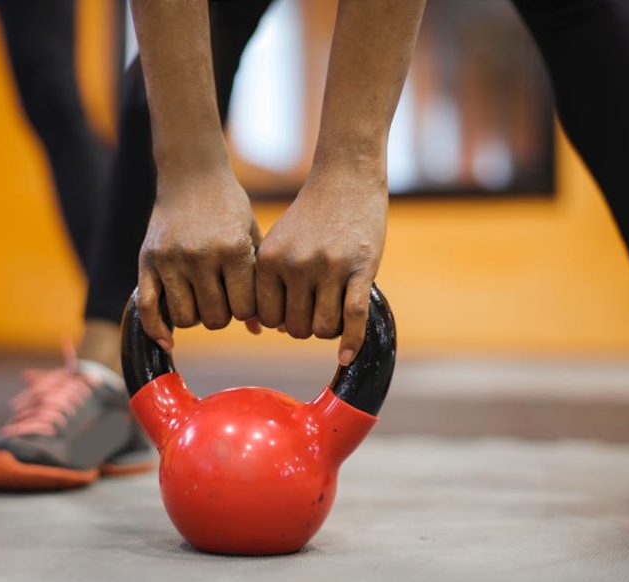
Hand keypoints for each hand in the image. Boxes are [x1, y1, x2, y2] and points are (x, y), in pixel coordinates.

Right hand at [137, 170, 259, 349]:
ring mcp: (171, 259)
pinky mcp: (147, 260)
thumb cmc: (228, 207)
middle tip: (221, 297)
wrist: (191, 173)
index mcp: (233, 249)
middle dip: (221, 315)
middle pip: (214, 319)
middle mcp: (201, 256)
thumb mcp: (250, 238)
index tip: (244, 298)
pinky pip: (147, 308)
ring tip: (199, 298)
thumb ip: (257, 282)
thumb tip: (260, 330)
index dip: (246, 310)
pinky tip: (168, 340)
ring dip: (194, 316)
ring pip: (184, 318)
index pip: (243, 310)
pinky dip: (156, 330)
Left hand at [255, 168, 386, 365]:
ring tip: (334, 311)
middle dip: (307, 326)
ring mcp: (329, 267)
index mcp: (270, 260)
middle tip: (318, 309)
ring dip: (330, 330)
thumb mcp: (279, 242)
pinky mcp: (361, 268)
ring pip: (324, 328)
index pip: (267, 318)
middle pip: (296, 328)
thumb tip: (269, 328)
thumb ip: (271, 281)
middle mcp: (296, 265)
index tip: (294, 310)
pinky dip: (351, 343)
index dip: (281, 321)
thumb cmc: (311, 216)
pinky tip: (347, 357)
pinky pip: (353, 318)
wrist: (345, 178)